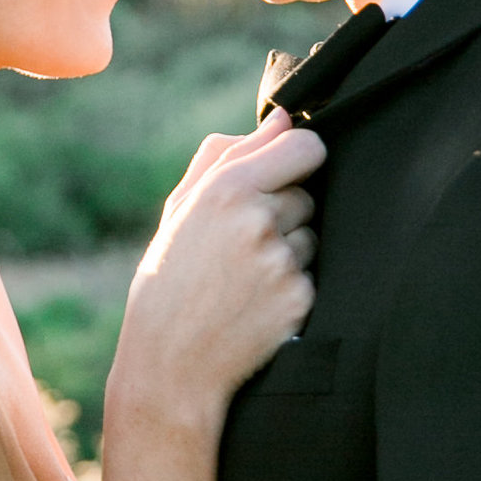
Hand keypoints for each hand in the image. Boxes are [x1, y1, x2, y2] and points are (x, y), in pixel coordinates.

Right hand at [108, 109, 323, 436]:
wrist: (170, 363)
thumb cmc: (169, 279)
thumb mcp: (182, 210)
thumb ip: (230, 156)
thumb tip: (280, 118)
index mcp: (227, 190)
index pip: (305, 145)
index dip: (302, 156)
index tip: (293, 168)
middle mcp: (259, 221)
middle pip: (307, 195)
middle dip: (284, 212)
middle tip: (241, 244)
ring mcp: (282, 262)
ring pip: (310, 236)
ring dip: (288, 251)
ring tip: (243, 278)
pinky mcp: (299, 299)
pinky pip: (311, 276)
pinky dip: (290, 288)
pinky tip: (254, 304)